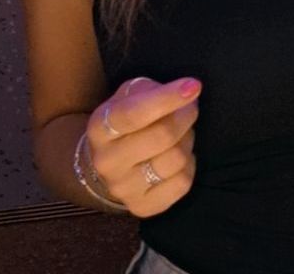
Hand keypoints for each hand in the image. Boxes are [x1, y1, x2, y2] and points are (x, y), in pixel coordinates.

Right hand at [85, 76, 201, 217]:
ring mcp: (122, 188)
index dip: (168, 98)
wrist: (106, 162)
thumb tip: (185, 92)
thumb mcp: (128, 95)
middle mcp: (107, 161)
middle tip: (190, 107)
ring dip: (188, 139)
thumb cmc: (125, 121)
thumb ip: (151, 90)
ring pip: (176, 159)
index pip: (136, 113)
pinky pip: (182, 183)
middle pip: (162, 136)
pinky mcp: (141, 207)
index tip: (194, 86)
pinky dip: (189, 164)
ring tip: (183, 132)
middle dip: (186, 116)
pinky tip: (180, 155)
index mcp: (100, 127)